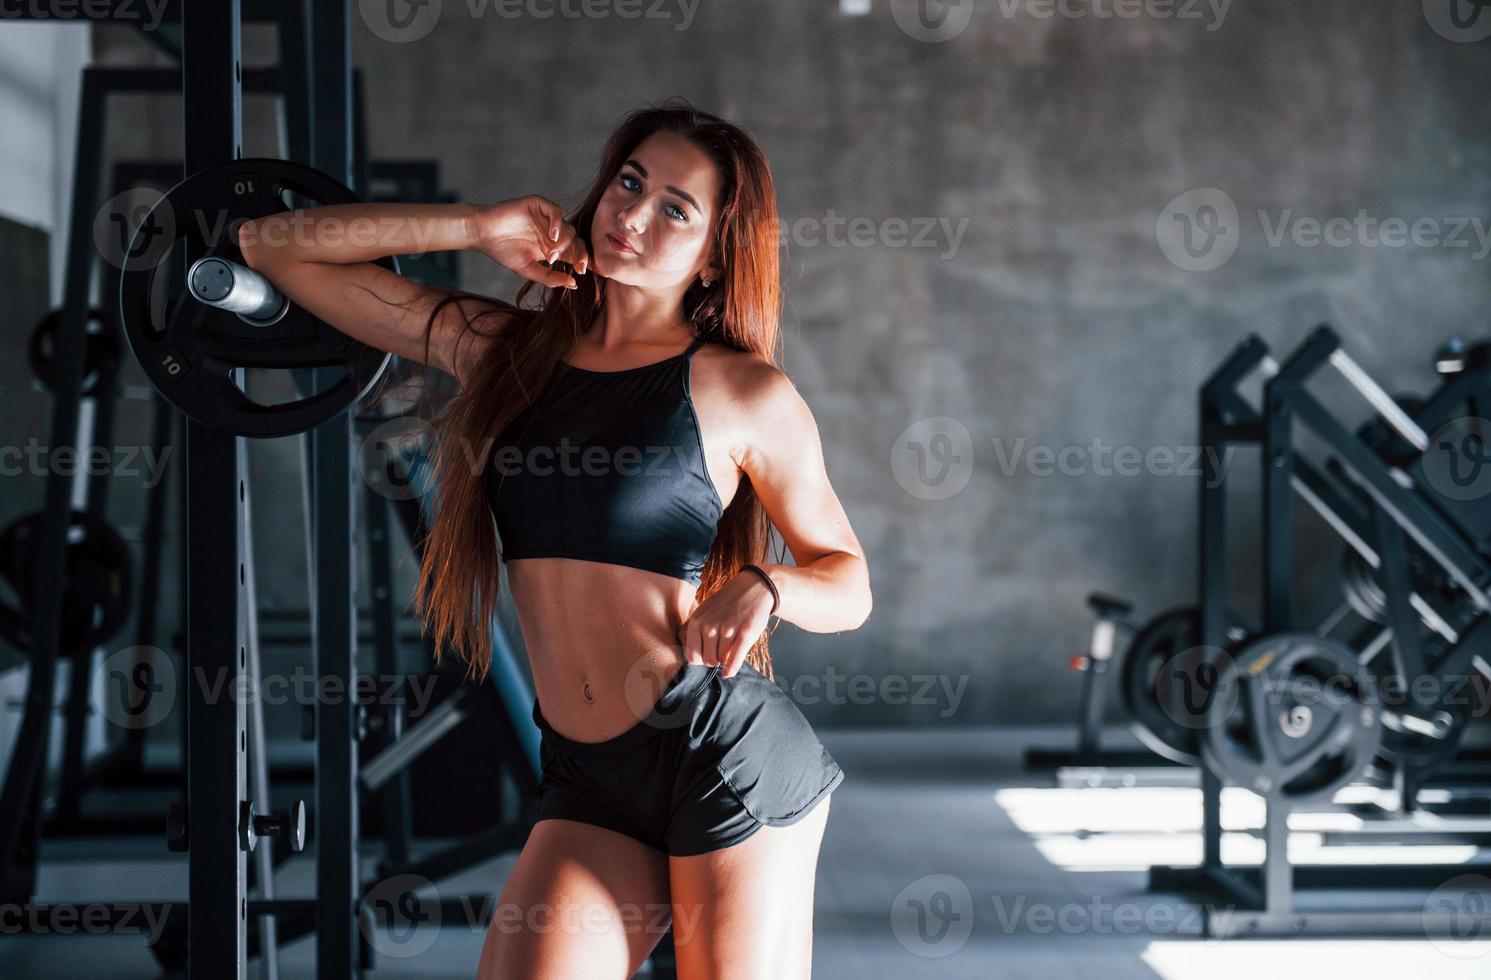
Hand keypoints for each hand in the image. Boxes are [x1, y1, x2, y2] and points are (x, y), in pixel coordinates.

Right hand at [468, 195, 591, 288]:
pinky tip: (553, 236)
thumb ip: (550, 277)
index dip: (582, 261)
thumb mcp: (528, 270)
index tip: (581, 273)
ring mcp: (546, 218)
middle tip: (578, 266)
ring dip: (564, 243)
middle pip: (576, 241)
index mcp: (552, 248)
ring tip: (550, 254)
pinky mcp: (538, 205)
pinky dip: (558, 223)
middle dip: (580, 254)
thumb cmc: (502, 251)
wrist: (482, 233)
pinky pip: (556, 211)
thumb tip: (573, 284)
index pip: (575, 253)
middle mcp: (552, 232)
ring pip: (568, 228)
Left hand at [677, 569, 776, 678]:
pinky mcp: (745, 633)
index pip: (692, 657)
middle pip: (707, 661)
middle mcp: (710, 626)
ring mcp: (728, 629)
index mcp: (697, 622)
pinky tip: (729, 672)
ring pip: (722, 660)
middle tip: (721, 651)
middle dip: (714, 660)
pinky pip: (734, 660)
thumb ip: (691, 630)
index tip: (708, 654)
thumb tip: (686, 653)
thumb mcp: (703, 611)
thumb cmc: (726, 604)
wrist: (753, 589)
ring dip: (726, 658)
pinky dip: (731, 669)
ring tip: (730, 647)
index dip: (700, 659)